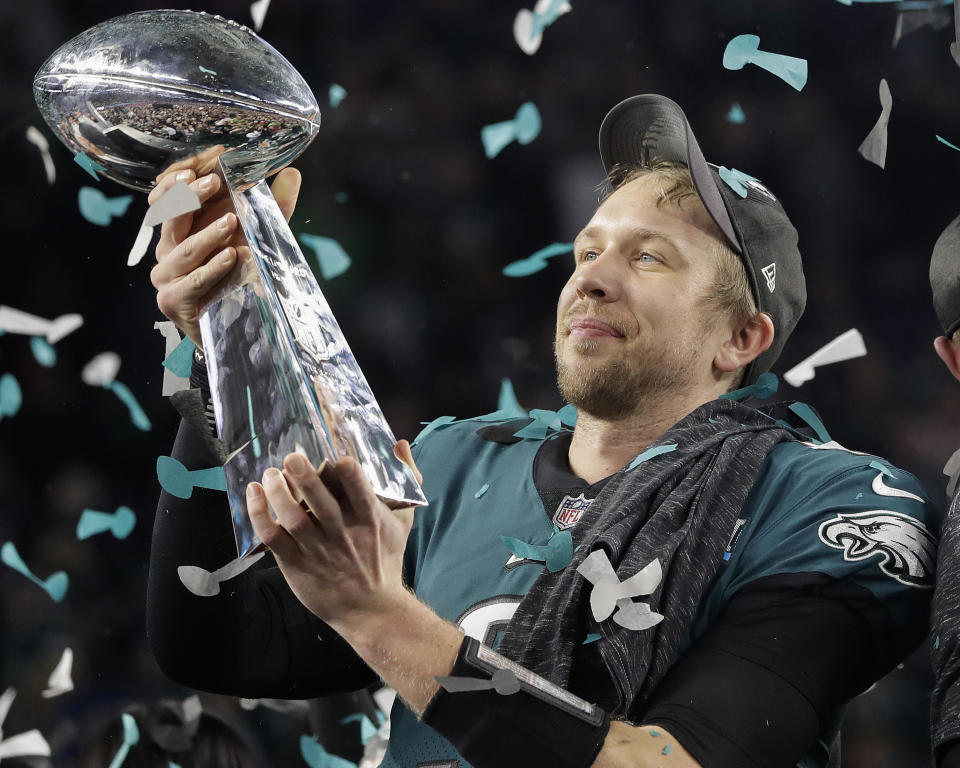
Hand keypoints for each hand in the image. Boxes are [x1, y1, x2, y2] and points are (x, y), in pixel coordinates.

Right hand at [149, 147, 300, 347]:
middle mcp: (167, 246)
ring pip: (184, 248)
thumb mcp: (260, 236)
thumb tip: (293, 172)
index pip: (173, 192)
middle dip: (192, 195)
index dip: (187, 174)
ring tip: (232, 222)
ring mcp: (166, 274)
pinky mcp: (172, 300)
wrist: (235, 326)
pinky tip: (231, 258)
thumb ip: (274, 206)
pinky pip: (192, 281)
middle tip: (215, 181)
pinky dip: (213, 270)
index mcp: (180, 226)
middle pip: (171, 214)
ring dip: (209, 234)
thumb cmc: (242, 275)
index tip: (212, 157)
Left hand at [246, 440, 421, 629]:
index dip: (350, 475)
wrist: (370, 608)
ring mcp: (318, 550)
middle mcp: (343, 534)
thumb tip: (399, 444)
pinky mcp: (296, 563)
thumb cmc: (386, 559)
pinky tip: (254, 494)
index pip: (360, 493)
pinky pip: (273, 538)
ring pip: (293, 519)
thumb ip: (406, 480)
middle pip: (321, 504)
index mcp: (370, 520)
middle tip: (292, 457)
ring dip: (278, 493)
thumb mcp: (403, 520)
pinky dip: (260, 515)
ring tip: (271, 474)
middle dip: (305, 478)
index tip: (340, 459)